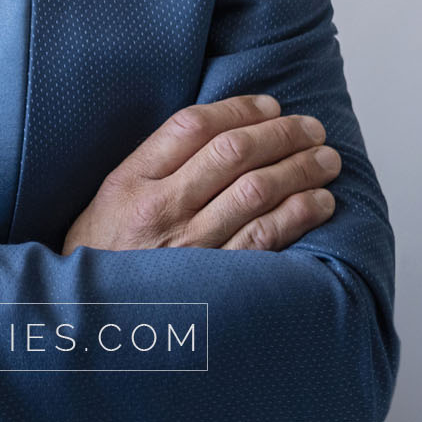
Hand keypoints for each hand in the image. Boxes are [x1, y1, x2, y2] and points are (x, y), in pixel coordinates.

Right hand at [61, 95, 339, 254]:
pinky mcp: (216, 280)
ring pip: (256, 191)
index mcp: (132, 179)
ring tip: (326, 159)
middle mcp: (161, 208)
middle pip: (231, 153)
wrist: (96, 316)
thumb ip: (159, 162)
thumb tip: (222, 128)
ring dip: (299, 169)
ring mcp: (190, 245)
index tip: (270, 105)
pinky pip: (265, 238)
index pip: (192, 126)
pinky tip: (320, 202)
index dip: (239, 109)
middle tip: (312, 128)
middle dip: (281, 134)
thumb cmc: (107, 250)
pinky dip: (299, 214)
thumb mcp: (114, 195)